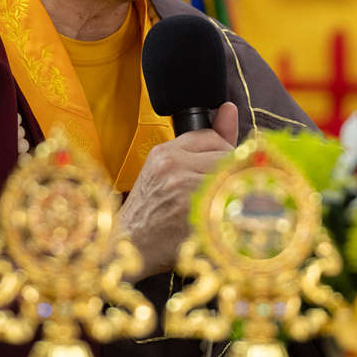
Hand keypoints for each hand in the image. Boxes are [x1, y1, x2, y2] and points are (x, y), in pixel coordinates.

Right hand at [117, 101, 238, 279]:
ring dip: (229, 193)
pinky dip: (227, 212)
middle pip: (225, 155)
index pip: (211, 136)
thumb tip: (229, 108)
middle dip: (228, 173)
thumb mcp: (166, 171)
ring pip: (229, 177)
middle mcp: (172, 165)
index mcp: (164, 153)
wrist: (126, 249)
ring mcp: (182, 187)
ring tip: (214, 208)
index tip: (215, 171)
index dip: (220, 154)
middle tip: (216, 194)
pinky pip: (226, 201)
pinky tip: (214, 222)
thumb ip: (203, 141)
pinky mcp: (193, 212)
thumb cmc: (149, 213)